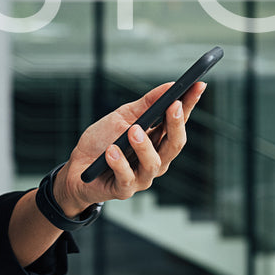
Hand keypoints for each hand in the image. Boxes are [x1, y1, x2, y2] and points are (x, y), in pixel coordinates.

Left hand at [51, 80, 206, 213]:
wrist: (76, 168)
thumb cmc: (102, 141)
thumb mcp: (123, 116)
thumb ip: (146, 104)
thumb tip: (170, 85)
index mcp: (158, 141)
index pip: (179, 121)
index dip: (190, 104)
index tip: (198, 85)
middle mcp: (156, 160)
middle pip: (175, 144)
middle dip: (176, 123)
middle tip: (173, 104)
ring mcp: (141, 177)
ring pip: (154, 163)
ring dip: (144, 145)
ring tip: (133, 130)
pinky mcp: (123, 189)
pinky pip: (126, 177)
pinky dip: (119, 163)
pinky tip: (111, 151)